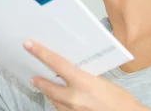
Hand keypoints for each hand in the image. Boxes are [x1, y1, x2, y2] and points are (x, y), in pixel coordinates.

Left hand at [24, 40, 149, 110]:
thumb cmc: (121, 101)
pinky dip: (59, 103)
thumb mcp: (102, 81)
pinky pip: (61, 110)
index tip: (29, 45)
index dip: (41, 53)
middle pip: (48, 87)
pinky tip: (60, 100)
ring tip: (45, 86)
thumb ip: (85, 75)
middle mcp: (74, 98)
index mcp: (83, 82)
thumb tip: (72, 70)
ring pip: (53, 100)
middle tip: (32, 76)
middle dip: (39, 81)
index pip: (56, 63)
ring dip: (49, 93)